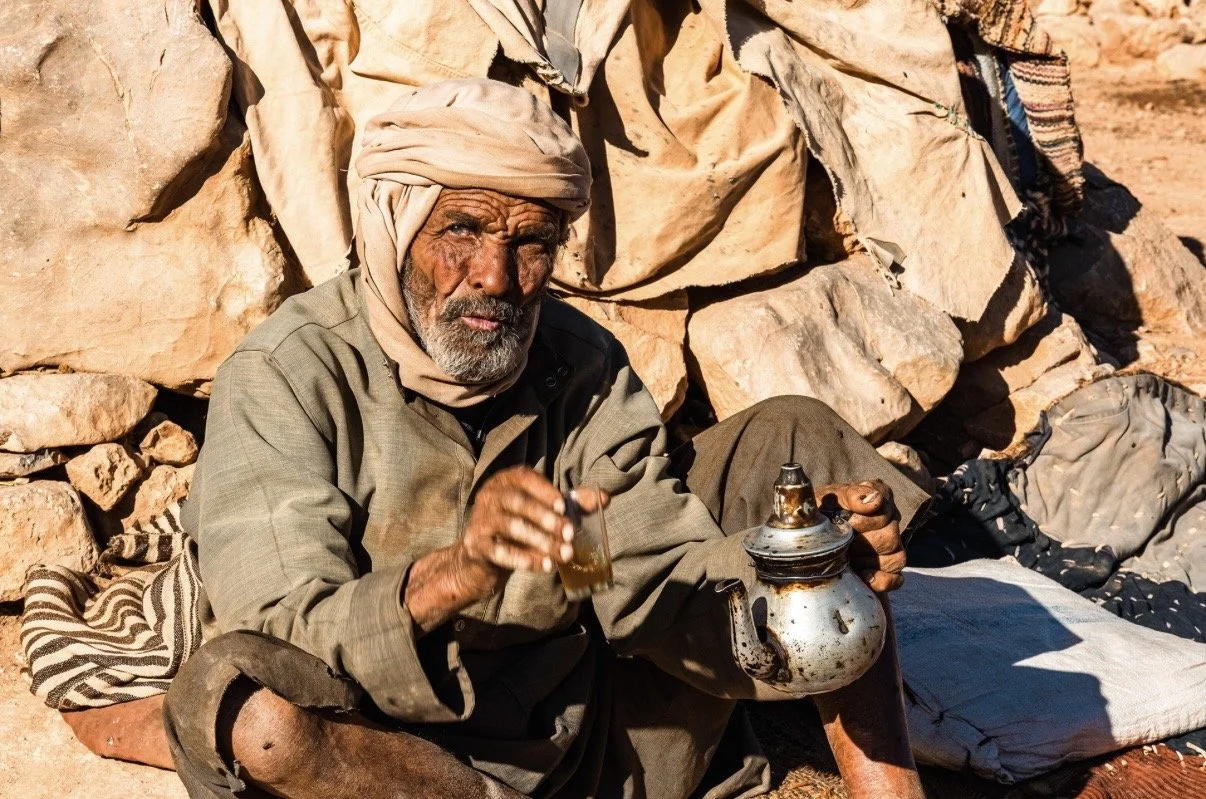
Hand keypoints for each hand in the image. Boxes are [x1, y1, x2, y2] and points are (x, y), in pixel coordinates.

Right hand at [405, 468, 608, 632]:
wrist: (484, 559)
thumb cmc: (520, 528)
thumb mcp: (544, 512)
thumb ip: (573, 504)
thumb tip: (606, 497)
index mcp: (506, 481)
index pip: (524, 477)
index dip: (545, 491)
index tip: (564, 507)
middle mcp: (489, 495)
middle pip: (518, 502)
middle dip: (546, 518)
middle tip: (570, 534)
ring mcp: (480, 519)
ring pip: (511, 526)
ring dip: (540, 541)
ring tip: (564, 555)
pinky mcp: (475, 544)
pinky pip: (501, 551)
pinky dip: (524, 559)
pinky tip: (546, 567)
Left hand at [817, 480, 904, 592]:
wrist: (809, 536)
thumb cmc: (820, 512)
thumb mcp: (828, 498)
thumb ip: (851, 494)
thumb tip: (874, 500)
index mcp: (877, 498)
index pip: (886, 508)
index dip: (864, 518)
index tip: (847, 521)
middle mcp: (889, 520)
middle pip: (890, 536)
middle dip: (862, 541)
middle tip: (843, 542)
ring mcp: (891, 546)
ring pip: (896, 558)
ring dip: (868, 560)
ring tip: (849, 557)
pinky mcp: (887, 570)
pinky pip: (895, 579)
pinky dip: (881, 580)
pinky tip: (862, 575)